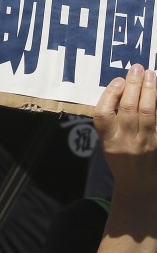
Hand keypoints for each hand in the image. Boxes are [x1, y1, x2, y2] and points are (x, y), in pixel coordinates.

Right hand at [94, 64, 156, 202]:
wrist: (139, 184)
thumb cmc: (122, 159)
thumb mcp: (109, 143)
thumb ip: (112, 121)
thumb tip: (121, 89)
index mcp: (108, 141)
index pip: (103, 114)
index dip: (109, 95)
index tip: (117, 81)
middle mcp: (126, 142)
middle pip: (127, 109)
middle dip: (132, 85)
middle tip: (136, 69)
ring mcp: (146, 143)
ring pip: (148, 112)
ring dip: (149, 90)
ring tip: (150, 74)